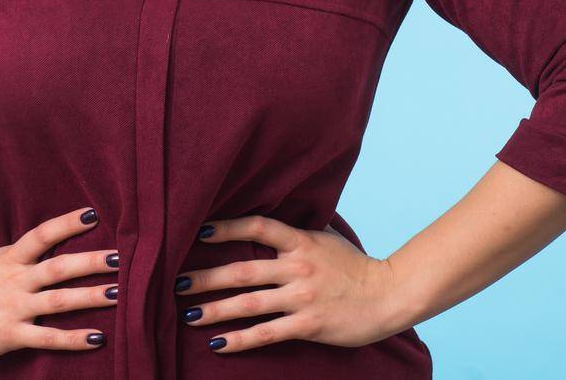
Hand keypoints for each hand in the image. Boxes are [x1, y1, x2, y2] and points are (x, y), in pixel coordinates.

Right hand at [0, 206, 120, 364]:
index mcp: (9, 258)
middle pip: (58, 267)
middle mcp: (16, 280)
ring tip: (119, 293)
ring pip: (58, 301)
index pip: (42, 234)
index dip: (66, 224)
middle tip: (121, 257)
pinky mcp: (10, 334)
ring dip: (90, 297)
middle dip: (91, 262)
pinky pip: (48, 338)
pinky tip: (99, 338)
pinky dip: (74, 339)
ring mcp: (14, 308)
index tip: (93, 214)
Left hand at [175, 214, 407, 353]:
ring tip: (188, 314)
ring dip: (215, 309)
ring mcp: (302, 297)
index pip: (257, 227)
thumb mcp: (326, 239)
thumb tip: (268, 222)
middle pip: (243, 270)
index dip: (226, 227)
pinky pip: (267, 333)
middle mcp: (298, 267)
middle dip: (206, 277)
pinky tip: (218, 342)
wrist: (389, 294)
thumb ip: (296, 234)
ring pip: (249, 304)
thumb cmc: (354, 267)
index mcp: (301, 241)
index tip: (198, 232)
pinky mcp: (308, 324)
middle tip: (176, 282)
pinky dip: (240, 339)